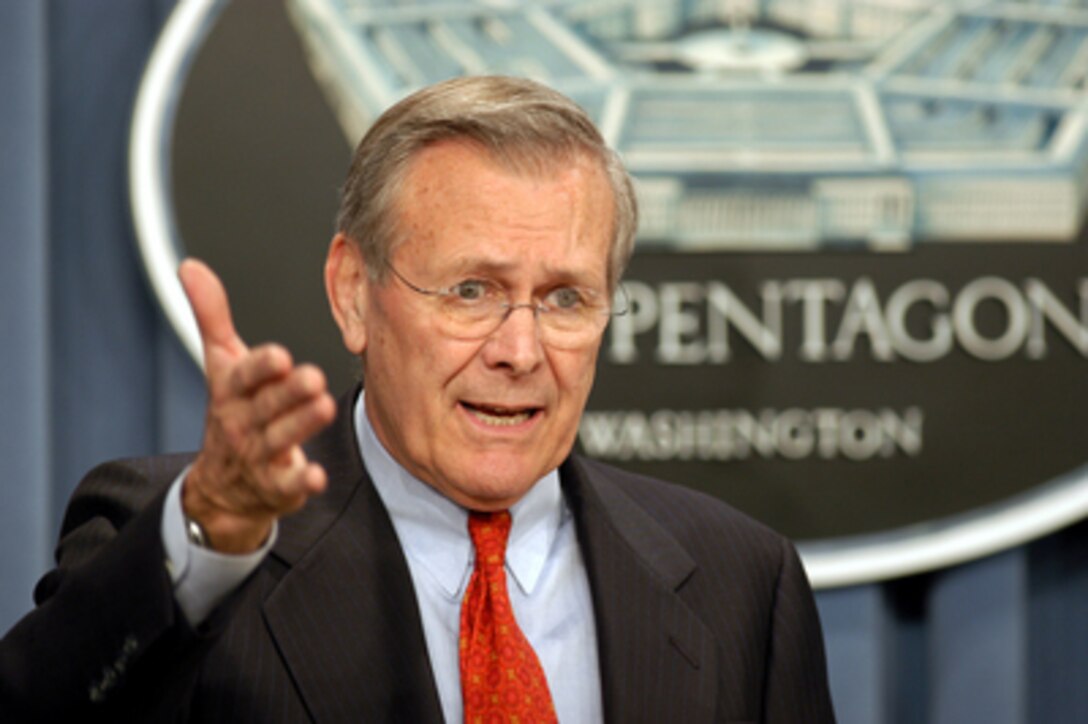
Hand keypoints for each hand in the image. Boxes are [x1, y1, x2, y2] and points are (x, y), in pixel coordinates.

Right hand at [178, 259, 336, 552]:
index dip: (261, 367)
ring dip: (302, 424)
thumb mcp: (220, 365)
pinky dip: (301, 481)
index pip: (243, 376)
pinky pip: (288, 485)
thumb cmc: (231, 413)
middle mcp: (242, 424)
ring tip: (326, 406)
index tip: (280, 356)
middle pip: (265, 406)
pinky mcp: (276, 487)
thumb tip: (190, 265)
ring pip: (280, 439)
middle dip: (288, 393)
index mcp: (231, 392)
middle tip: (314, 377)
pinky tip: (317, 475)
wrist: (220, 489)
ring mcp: (258, 457)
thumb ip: (211, 317)